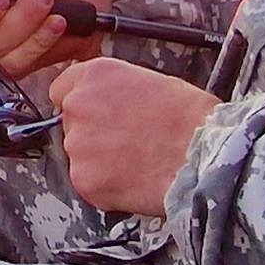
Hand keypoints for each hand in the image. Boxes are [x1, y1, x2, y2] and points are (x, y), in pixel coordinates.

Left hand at [52, 56, 215, 217]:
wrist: (204, 156)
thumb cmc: (191, 119)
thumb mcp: (152, 82)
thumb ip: (117, 91)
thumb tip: (110, 105)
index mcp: (95, 76)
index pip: (61, 90)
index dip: (82, 106)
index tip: (95, 117)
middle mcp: (78, 106)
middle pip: (71, 125)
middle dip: (94, 136)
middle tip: (128, 143)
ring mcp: (78, 144)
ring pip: (81, 156)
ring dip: (100, 162)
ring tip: (138, 163)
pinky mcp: (84, 179)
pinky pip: (90, 184)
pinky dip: (108, 188)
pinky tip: (136, 180)